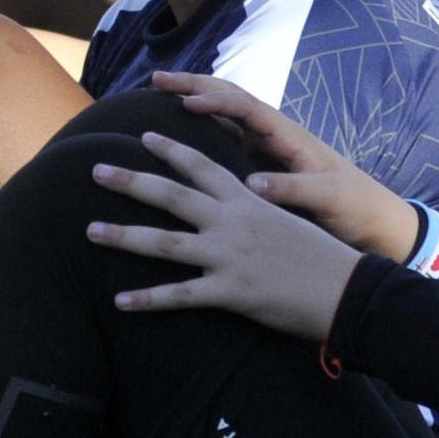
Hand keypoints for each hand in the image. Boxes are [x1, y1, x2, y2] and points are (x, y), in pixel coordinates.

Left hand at [84, 127, 362, 339]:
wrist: (349, 290)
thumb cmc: (322, 257)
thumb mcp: (287, 221)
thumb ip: (257, 211)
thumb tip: (240, 202)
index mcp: (248, 201)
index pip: (202, 166)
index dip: (172, 149)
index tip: (144, 135)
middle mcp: (232, 222)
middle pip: (171, 196)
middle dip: (130, 181)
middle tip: (95, 169)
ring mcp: (229, 257)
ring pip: (164, 243)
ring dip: (123, 236)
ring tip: (90, 231)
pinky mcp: (230, 292)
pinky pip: (180, 296)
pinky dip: (148, 299)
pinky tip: (119, 301)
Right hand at [147, 70, 418, 258]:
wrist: (374, 221)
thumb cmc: (355, 206)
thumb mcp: (327, 198)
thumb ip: (292, 188)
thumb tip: (252, 183)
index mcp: (289, 137)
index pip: (247, 108)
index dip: (216, 102)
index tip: (186, 102)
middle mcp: (275, 135)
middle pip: (230, 99)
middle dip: (194, 86)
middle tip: (157, 79)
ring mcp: (267, 148)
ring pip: (224, 114)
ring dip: (194, 100)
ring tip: (159, 93)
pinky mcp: (262, 164)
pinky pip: (226, 138)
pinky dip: (201, 127)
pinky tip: (178, 132)